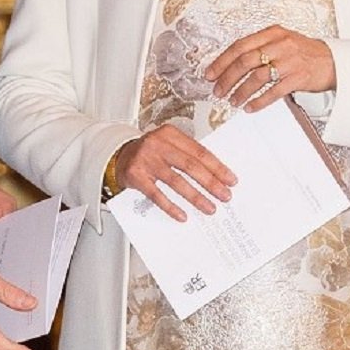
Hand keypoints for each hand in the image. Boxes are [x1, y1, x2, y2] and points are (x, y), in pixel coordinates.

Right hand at [114, 125, 235, 223]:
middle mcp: (158, 144)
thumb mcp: (169, 146)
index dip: (218, 167)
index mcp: (170, 134)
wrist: (118, 157)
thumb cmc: (151, 153)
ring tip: (209, 208)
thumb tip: (217, 176)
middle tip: (225, 196)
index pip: (200, 152)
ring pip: (176, 181)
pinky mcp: (135, 176)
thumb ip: (189, 155)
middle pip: (190, 166)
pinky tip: (182, 215)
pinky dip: (170, 206)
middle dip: (211, 183)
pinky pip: (156, 194)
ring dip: (195, 197)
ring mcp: (145, 160)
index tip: (231, 180)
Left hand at [205, 26, 335, 113]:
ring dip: (241, 91)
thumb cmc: (305, 53)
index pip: (240, 46)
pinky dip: (259, 101)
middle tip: (218, 90)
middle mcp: (281, 45)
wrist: (334, 62)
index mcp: (273, 33)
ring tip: (233, 100)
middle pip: (245, 61)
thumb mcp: (283, 41)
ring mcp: (290, 61)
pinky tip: (250, 107)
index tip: (210, 73)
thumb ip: (260, 47)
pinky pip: (273, 91)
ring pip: (257, 77)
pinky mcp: (298, 78)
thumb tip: (231, 63)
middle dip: (227, 78)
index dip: (222, 61)